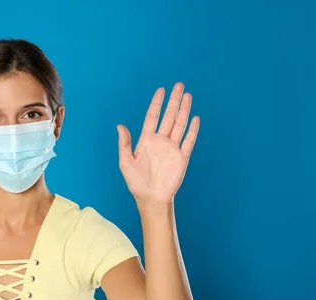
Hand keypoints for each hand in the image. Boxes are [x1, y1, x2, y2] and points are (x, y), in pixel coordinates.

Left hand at [117, 82, 199, 205]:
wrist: (151, 198)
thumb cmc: (136, 182)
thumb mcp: (126, 162)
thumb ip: (124, 143)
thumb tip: (120, 126)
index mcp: (146, 140)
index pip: (153, 117)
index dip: (157, 103)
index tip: (161, 90)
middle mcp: (160, 141)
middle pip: (169, 116)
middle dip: (173, 101)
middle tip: (179, 85)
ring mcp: (172, 148)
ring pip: (180, 125)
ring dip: (184, 110)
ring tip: (188, 96)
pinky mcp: (182, 157)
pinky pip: (188, 141)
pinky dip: (192, 130)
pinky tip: (195, 118)